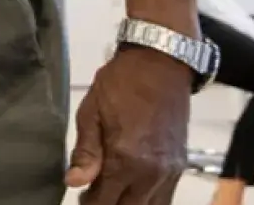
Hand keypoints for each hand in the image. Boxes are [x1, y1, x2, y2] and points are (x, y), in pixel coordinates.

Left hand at [66, 45, 191, 202]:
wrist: (161, 63)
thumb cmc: (119, 84)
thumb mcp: (91, 113)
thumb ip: (85, 152)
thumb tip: (73, 183)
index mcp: (126, 160)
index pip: (104, 202)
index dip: (88, 203)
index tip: (79, 196)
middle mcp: (153, 173)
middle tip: (91, 194)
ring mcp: (171, 172)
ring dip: (129, 204)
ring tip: (110, 191)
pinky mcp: (181, 165)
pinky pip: (165, 196)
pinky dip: (148, 199)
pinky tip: (132, 187)